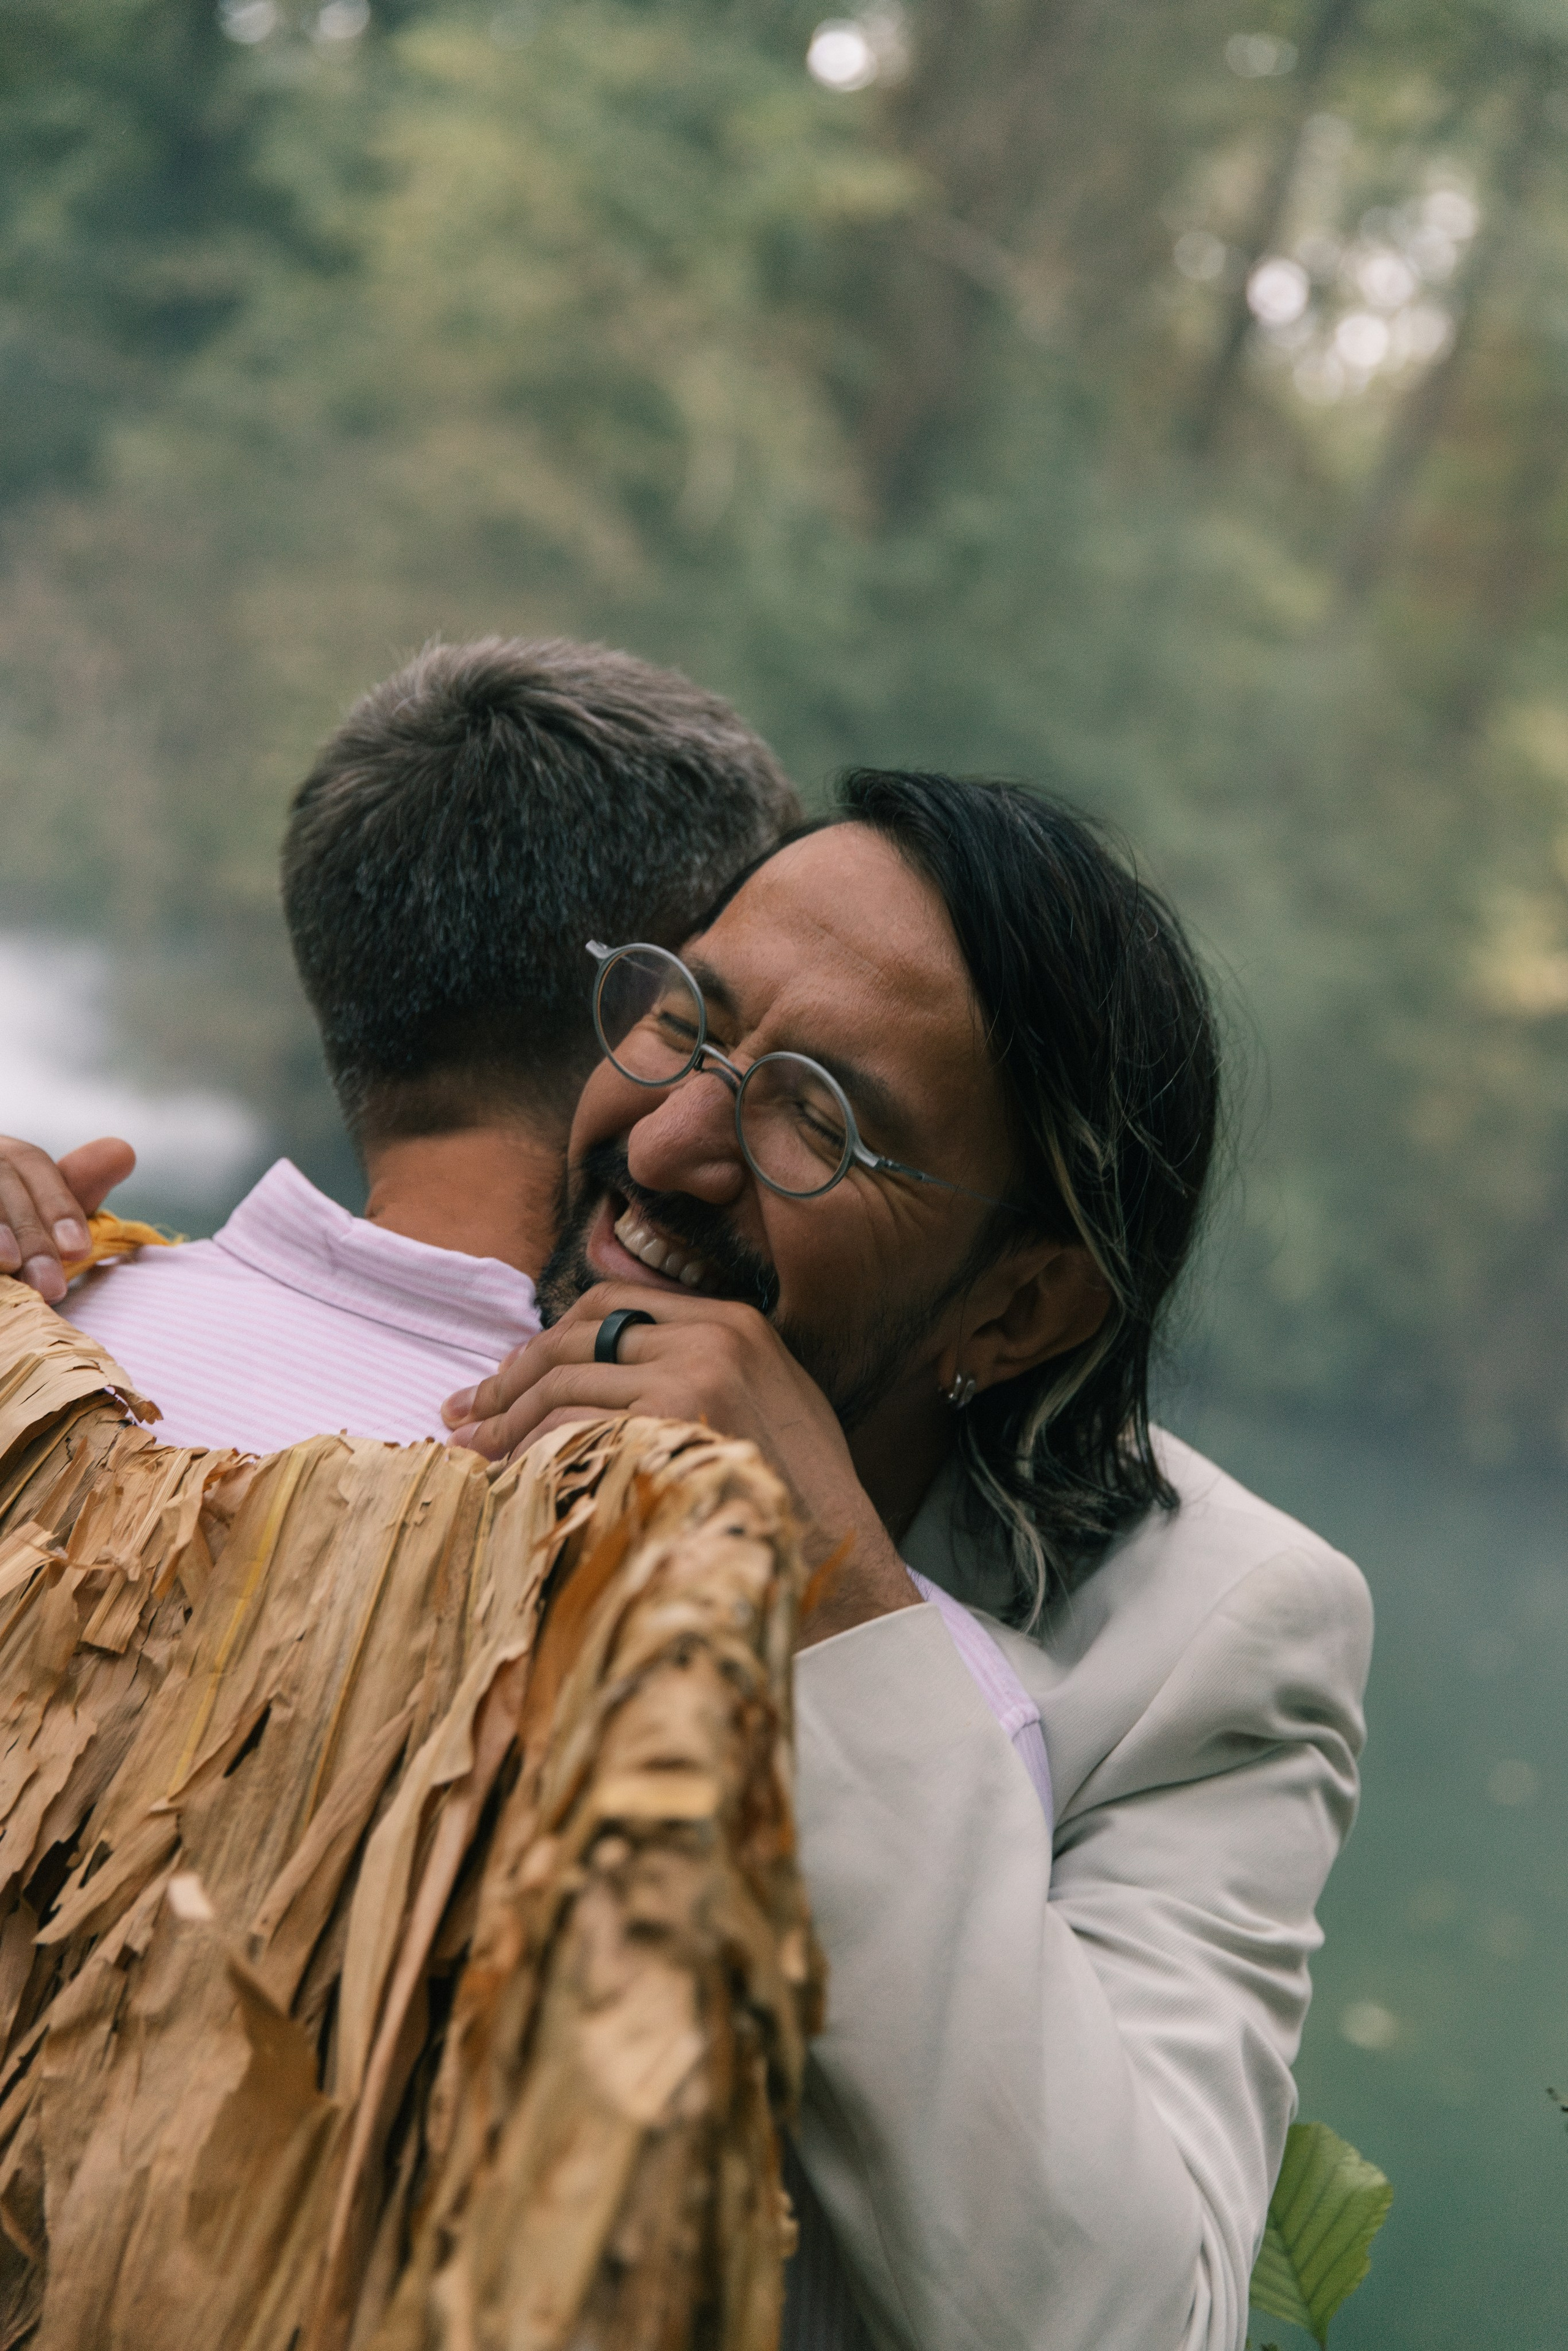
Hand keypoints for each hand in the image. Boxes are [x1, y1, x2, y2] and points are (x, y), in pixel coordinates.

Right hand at [0, 1136, 136, 1303]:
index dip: (57, 1202)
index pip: (29, 1165)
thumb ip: (74, 1189)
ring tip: (8, 1264)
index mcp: (0, 1155)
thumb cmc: (10, 1232)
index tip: (80, 1248)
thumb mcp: (37, 1213)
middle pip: (0, 1179)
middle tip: (51, 1285)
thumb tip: (123, 1151)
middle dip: (28, 1231)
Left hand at [442, 1283, 918, 1645]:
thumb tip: (620, 1376)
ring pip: (566, 1387)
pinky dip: (532, 1455)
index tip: (511, 1371)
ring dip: (507, 1423)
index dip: (548, 1335)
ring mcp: (688, 1380)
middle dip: (509, 1381)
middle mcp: (708, 1338)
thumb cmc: (803, 1494)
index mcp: (732, 1322)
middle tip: (466, 1416)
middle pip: (575, 1342)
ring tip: (472, 1454)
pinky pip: (575, 1432)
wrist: (837, 1550)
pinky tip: (509, 1477)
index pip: (611, 1301)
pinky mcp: (668, 1429)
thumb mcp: (772, 1401)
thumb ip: (709, 1369)